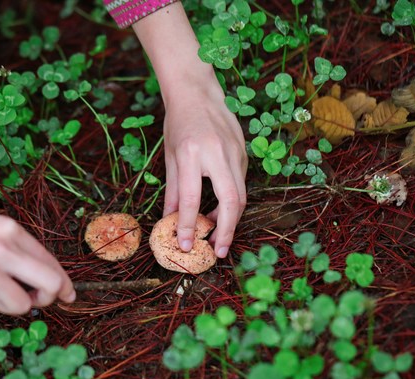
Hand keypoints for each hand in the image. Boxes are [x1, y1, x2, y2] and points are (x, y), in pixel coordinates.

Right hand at [0, 202, 74, 316]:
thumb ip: (16, 252)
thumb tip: (48, 281)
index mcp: (10, 231)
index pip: (51, 262)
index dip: (63, 283)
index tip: (68, 296)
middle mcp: (2, 247)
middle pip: (49, 285)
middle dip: (47, 299)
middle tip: (34, 302)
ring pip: (21, 305)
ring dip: (5, 306)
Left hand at [131, 2, 246, 258]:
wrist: (198, 91)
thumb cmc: (179, 123)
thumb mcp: (170, 157)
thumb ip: (172, 191)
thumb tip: (170, 221)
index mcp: (191, 153)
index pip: (190, 198)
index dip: (187, 225)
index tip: (185, 246)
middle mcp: (217, 153)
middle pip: (231, 200)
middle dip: (226, 230)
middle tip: (219, 251)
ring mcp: (235, 151)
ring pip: (241, 194)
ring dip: (230, 218)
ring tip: (215, 232)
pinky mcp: (244, 151)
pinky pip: (241, 183)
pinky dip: (232, 201)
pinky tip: (219, 208)